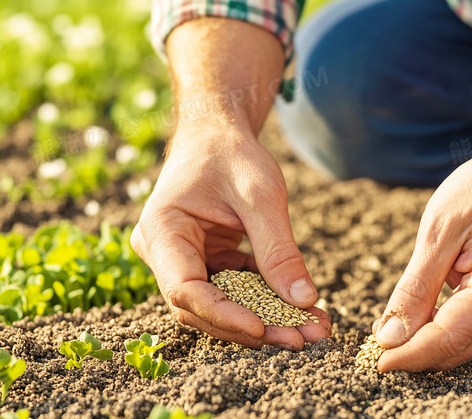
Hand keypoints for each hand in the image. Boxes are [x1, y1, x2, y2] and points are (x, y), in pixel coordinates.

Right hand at [131, 122, 330, 349]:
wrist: (219, 133)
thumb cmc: (232, 154)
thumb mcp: (261, 194)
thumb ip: (279, 248)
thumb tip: (303, 301)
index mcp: (162, 231)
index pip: (185, 289)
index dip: (224, 315)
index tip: (265, 328)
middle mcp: (164, 253)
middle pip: (202, 307)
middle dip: (252, 327)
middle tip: (301, 339)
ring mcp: (183, 260)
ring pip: (219, 305)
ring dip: (264, 320)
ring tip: (309, 330)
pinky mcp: (206, 262)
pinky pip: (233, 291)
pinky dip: (265, 301)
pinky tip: (301, 311)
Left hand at [372, 144, 471, 370]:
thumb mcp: (441, 229)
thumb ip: (416, 287)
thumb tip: (390, 336)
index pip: (446, 340)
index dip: (407, 356)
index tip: (374, 363)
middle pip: (459, 351)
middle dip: (417, 354)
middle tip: (375, 346)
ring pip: (470, 344)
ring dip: (433, 342)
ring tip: (395, 328)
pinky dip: (451, 327)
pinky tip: (426, 312)